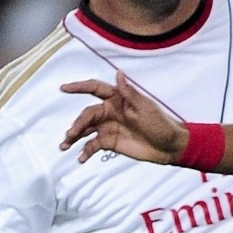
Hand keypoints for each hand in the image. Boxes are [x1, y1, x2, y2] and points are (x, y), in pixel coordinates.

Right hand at [58, 72, 188, 165]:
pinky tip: (81, 158)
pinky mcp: (110, 142)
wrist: (169, 147)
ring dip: (74, 137)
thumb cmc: (160, 124)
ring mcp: (108, 127)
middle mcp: (110, 112)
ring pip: (86, 130)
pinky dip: (86, 151)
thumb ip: (129, 93)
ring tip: (65, 146)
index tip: (64, 88)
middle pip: (87, 114)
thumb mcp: (146, 108)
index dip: (79, 87)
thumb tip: (119, 73)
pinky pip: (93, 145)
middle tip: (71, 133)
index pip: (95, 89)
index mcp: (117, 99)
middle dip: (77, 123)